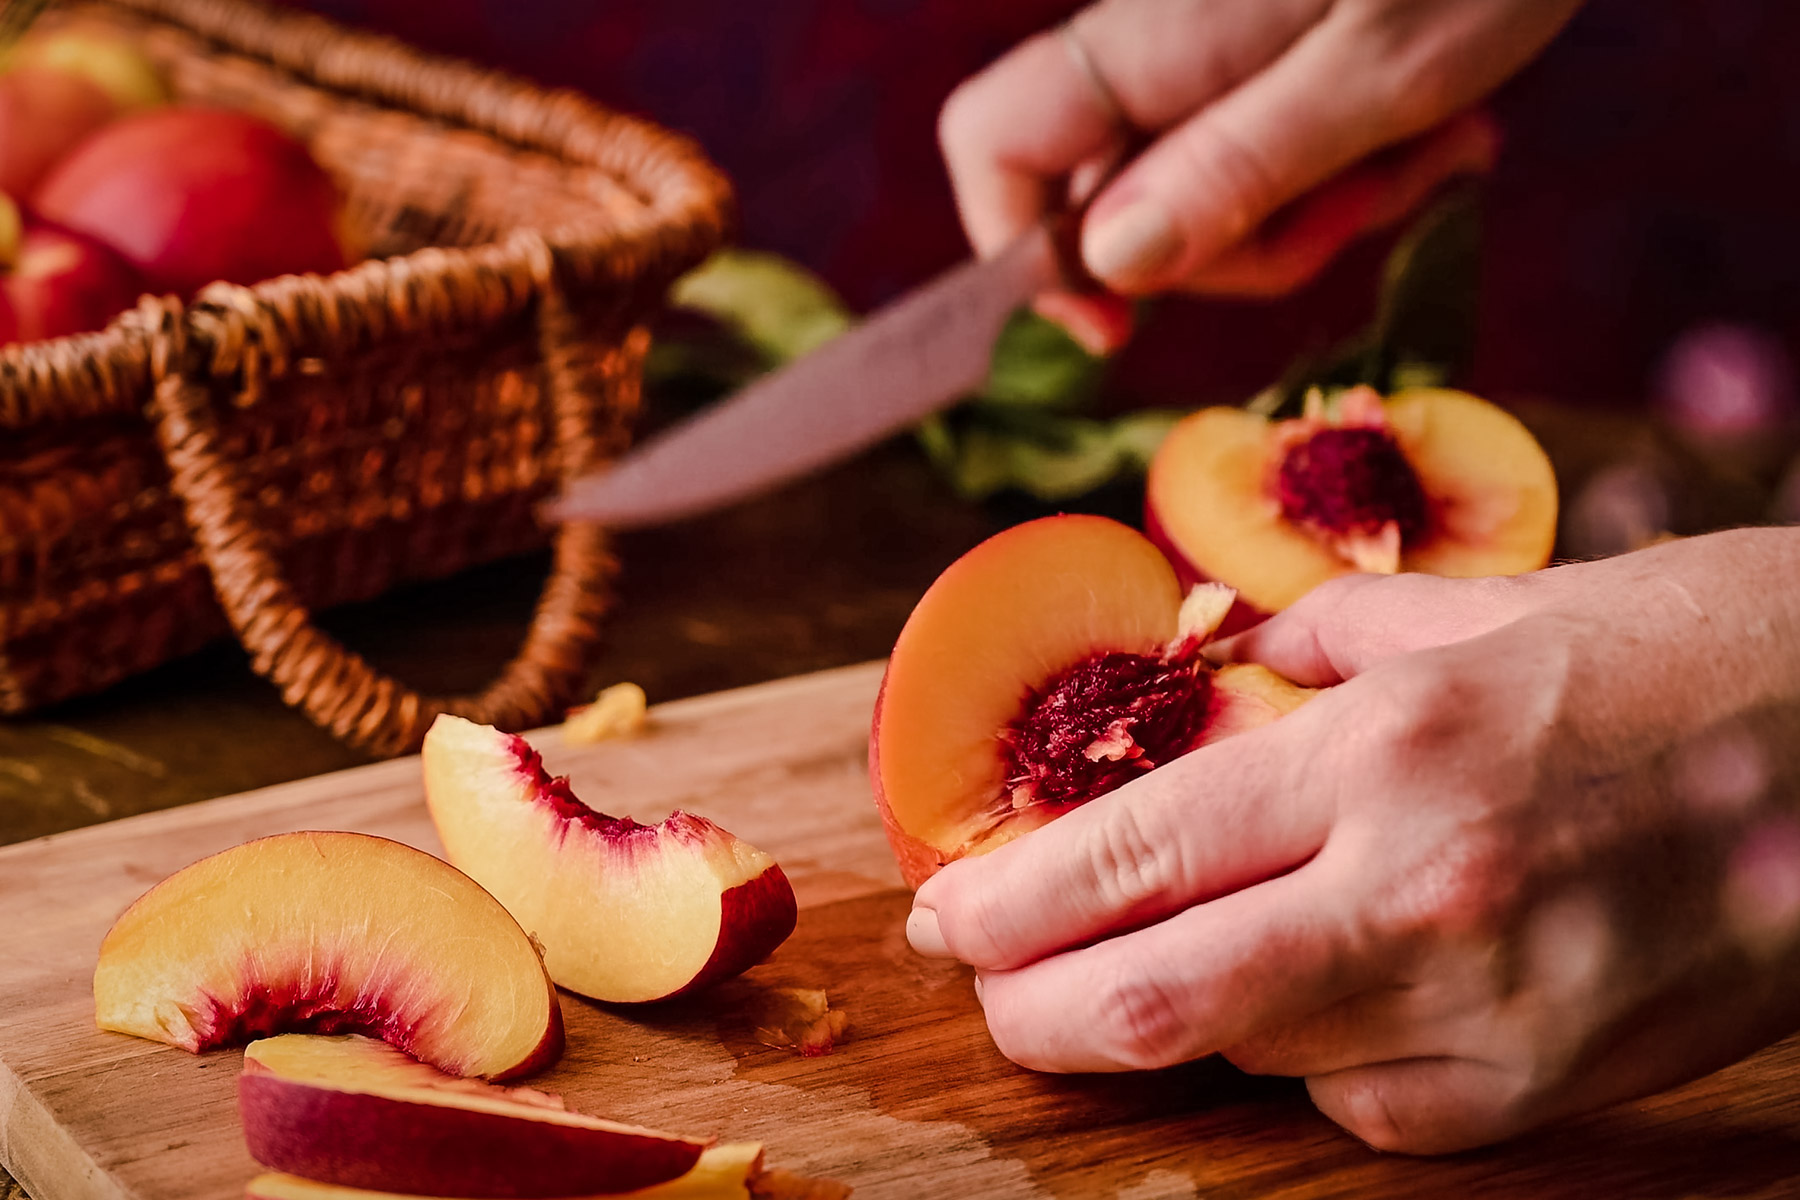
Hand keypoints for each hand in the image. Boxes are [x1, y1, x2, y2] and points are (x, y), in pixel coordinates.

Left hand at [907, 529, 1799, 1152]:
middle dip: (1028, 1011)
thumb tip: (1202, 684)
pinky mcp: (1540, 1093)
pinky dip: (1303, 1054)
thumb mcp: (1472, 616)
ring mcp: (1484, 1011)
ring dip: (1170, 1016)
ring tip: (1154, 958)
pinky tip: (1322, 991)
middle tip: (983, 987)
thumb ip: (1310, 656)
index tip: (938, 914)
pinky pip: (1358, 1102)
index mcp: (1385, 748)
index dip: (1001, 900)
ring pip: (1243, 1054)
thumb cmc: (1671, 652)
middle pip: (1146, 1003)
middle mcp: (1419, 890)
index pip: (1127, 853)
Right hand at [939, 0, 1583, 350]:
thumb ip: (1237, 166)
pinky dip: (1346, 174)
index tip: (1121, 328)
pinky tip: (1440, 135)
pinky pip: (1270, 158)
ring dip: (1314, 214)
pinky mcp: (1277, 64)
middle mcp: (1159, 50)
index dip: (1025, 254)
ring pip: (1202, 197)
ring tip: (1431, 151)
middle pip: (1113, 204)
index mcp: (1152, 40)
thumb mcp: (1376, 73)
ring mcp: (1218, 59)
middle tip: (1359, 210)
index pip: (992, 142)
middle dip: (1235, 248)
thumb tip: (1109, 263)